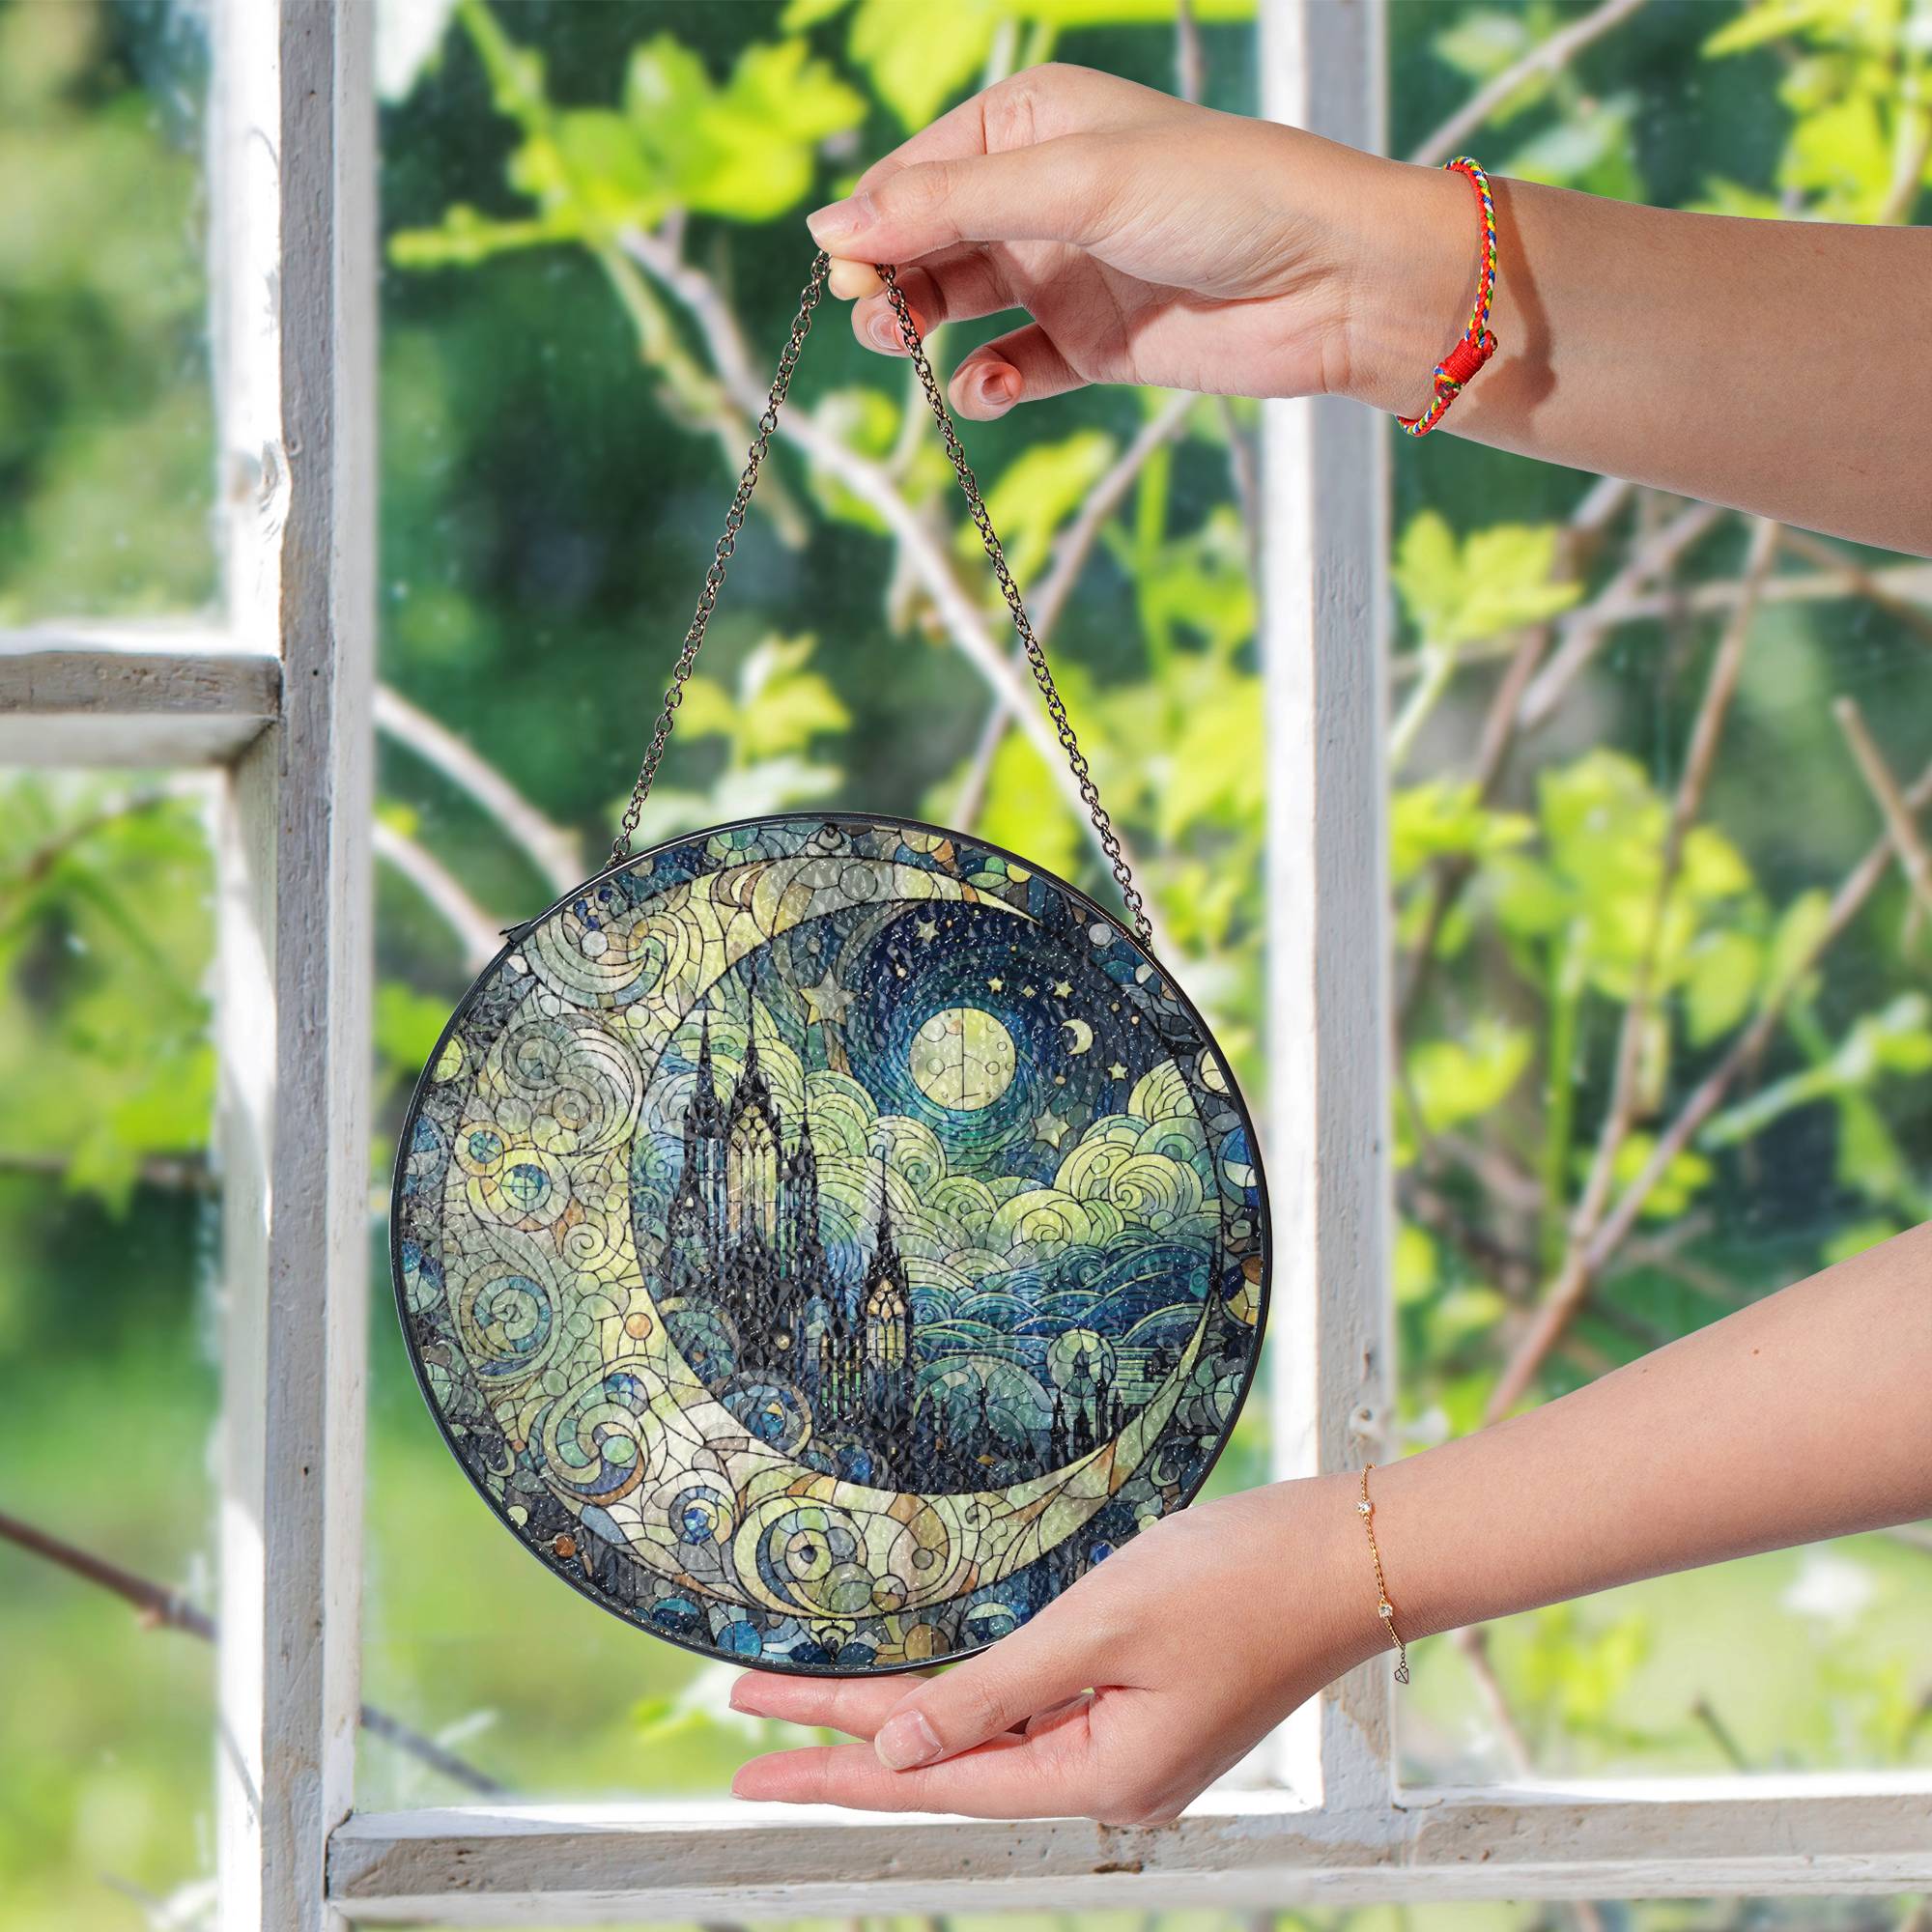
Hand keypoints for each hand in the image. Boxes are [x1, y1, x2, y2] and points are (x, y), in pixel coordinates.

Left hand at [729, 1475, 1375, 1823]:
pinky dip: (968, 1703)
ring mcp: (1131, 1749)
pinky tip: (929, 1695)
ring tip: (814, 1714)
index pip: (933, 1775)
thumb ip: (992, 1691)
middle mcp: (1110, 1781)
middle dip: (847, 1746)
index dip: (834, 1753)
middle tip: (746, 1742)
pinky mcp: (1146, 1709)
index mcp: (1099, 1777)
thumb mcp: (1097, 1627)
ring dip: (902, 1724)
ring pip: (987, 1742)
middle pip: (949, 1767)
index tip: (747, 1748)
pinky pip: (1031, 1715)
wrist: (1348, 1555)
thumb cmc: (1234, 1579)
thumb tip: (898, 1749)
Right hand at [805, 63, 1931, 551]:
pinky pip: (1010, 368)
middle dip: (892, 282)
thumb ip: (951, 204)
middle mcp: (1040, 195)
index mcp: (1032, 125)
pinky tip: (988, 393)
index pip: (918, 173)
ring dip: (926, 333)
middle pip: (926, 241)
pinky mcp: (1091, 346)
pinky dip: (987, 385)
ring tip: (918, 357)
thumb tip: (831, 229)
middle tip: (881, 324)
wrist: (1336, 284)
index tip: (846, 274)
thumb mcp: (1076, 182)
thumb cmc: (1222, 198)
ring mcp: (1064, 272)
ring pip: (958, 305)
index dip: (873, 222)